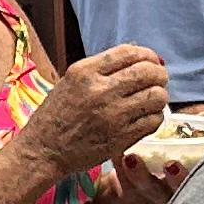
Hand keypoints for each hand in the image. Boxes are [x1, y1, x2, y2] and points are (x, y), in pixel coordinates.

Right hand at [28, 44, 168, 173]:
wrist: (44, 150)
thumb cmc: (57, 114)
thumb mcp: (71, 80)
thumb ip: (102, 67)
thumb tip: (138, 53)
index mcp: (85, 72)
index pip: (130, 53)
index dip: (148, 55)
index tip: (151, 60)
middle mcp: (100, 91)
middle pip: (148, 72)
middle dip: (159, 74)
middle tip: (157, 80)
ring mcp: (112, 116)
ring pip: (156, 97)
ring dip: (159, 96)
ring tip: (151, 100)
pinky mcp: (121, 138)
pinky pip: (153, 121)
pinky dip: (154, 116)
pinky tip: (145, 117)